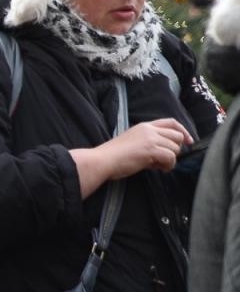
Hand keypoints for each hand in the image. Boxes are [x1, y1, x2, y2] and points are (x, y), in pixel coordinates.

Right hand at [73, 118, 192, 197]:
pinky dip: (168, 165)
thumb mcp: (131, 143)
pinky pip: (171, 157)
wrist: (102, 160)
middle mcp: (149, 130)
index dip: (183, 131)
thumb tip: (161, 155)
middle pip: (177, 136)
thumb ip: (147, 144)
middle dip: (175, 149)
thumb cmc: (112, 156)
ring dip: (170, 159)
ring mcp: (151, 139)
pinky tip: (160, 169)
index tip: (188, 141)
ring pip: (175, 148)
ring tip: (158, 166)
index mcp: (144, 126)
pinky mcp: (151, 150)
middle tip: (165, 160)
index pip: (171, 122)